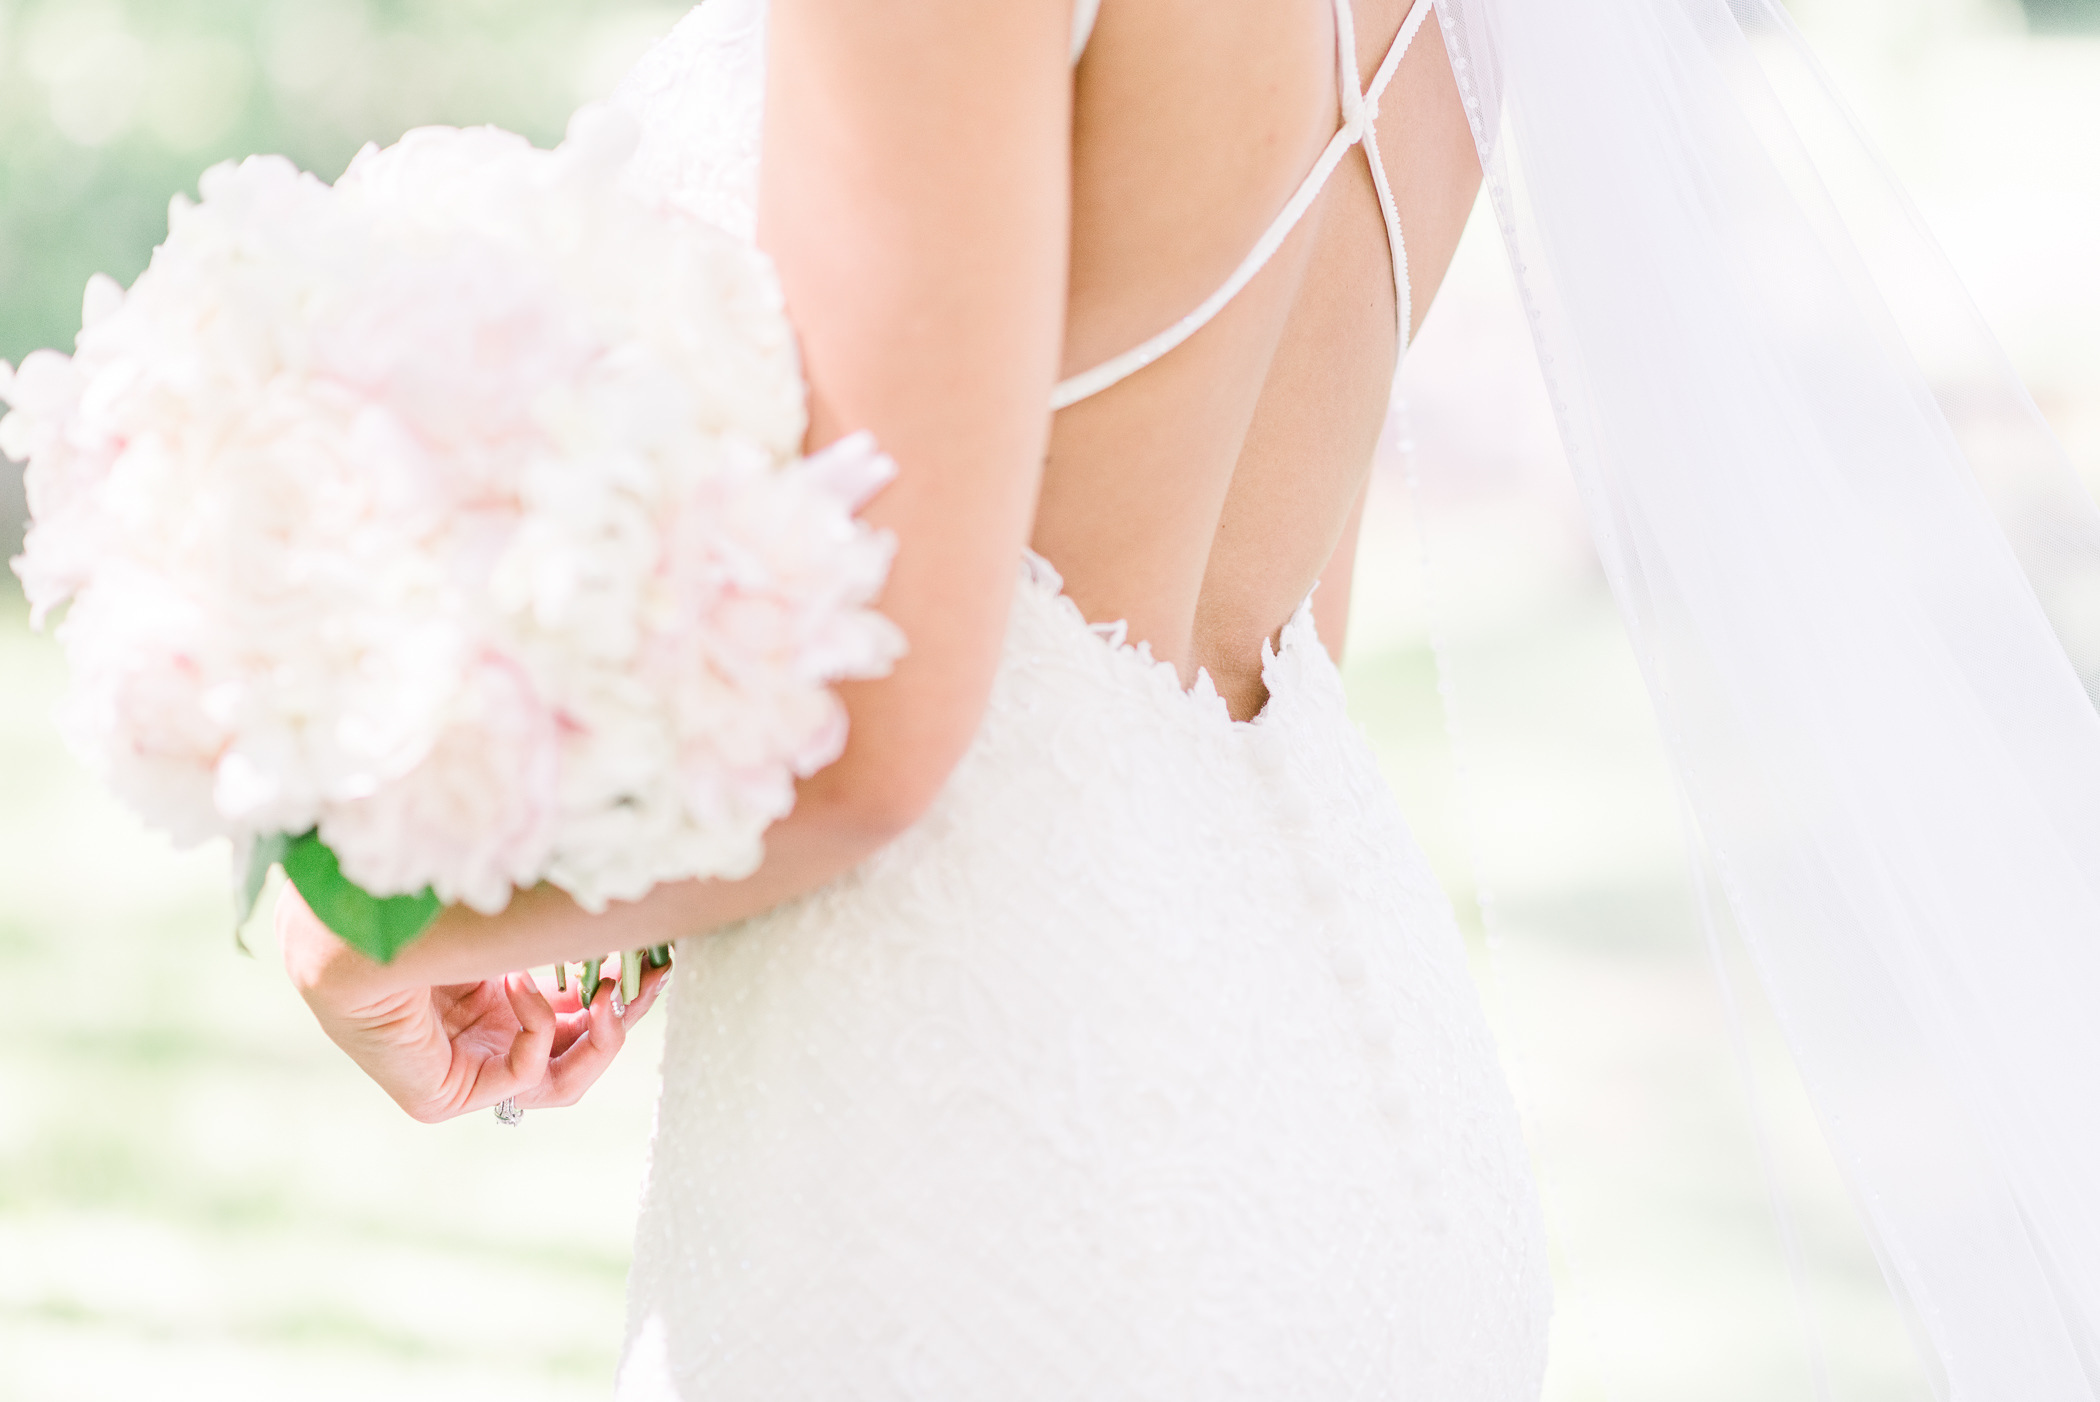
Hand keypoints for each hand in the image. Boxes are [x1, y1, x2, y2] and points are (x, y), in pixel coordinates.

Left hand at [279, 888, 670, 1122]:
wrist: (354, 923)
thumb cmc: (424, 910)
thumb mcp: (516, 935)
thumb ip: (567, 950)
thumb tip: (643, 947)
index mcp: (491, 1004)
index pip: (569, 1026)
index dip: (615, 1004)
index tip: (651, 969)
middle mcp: (477, 1042)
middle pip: (574, 1061)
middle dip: (618, 1023)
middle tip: (649, 984)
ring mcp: (461, 1074)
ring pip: (559, 1084)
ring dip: (597, 1038)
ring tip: (611, 996)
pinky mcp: (442, 1098)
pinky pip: (523, 1078)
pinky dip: (536, 1031)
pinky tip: (524, 986)